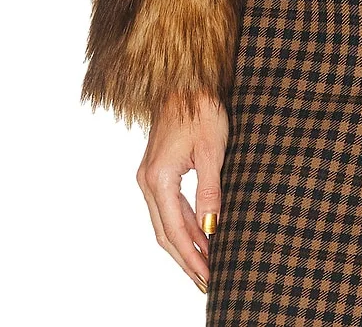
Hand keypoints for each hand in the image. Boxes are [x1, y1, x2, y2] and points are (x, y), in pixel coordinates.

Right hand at [136, 91, 228, 292]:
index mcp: (158, 179)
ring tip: (206, 264)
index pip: (175, 231)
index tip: (209, 276)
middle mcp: (148, 181)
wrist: (186, 79)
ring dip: (185, 244)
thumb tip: (212, 229)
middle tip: (207, 282)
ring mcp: (149, 176)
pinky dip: (183, 225)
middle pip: (165, 233)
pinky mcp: (157, 170)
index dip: (192, 257)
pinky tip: (199, 235)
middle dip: (186, 259)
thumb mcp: (213, 150)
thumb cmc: (201, 108)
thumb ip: (210, 191)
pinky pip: (168, 207)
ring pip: (165, 222)